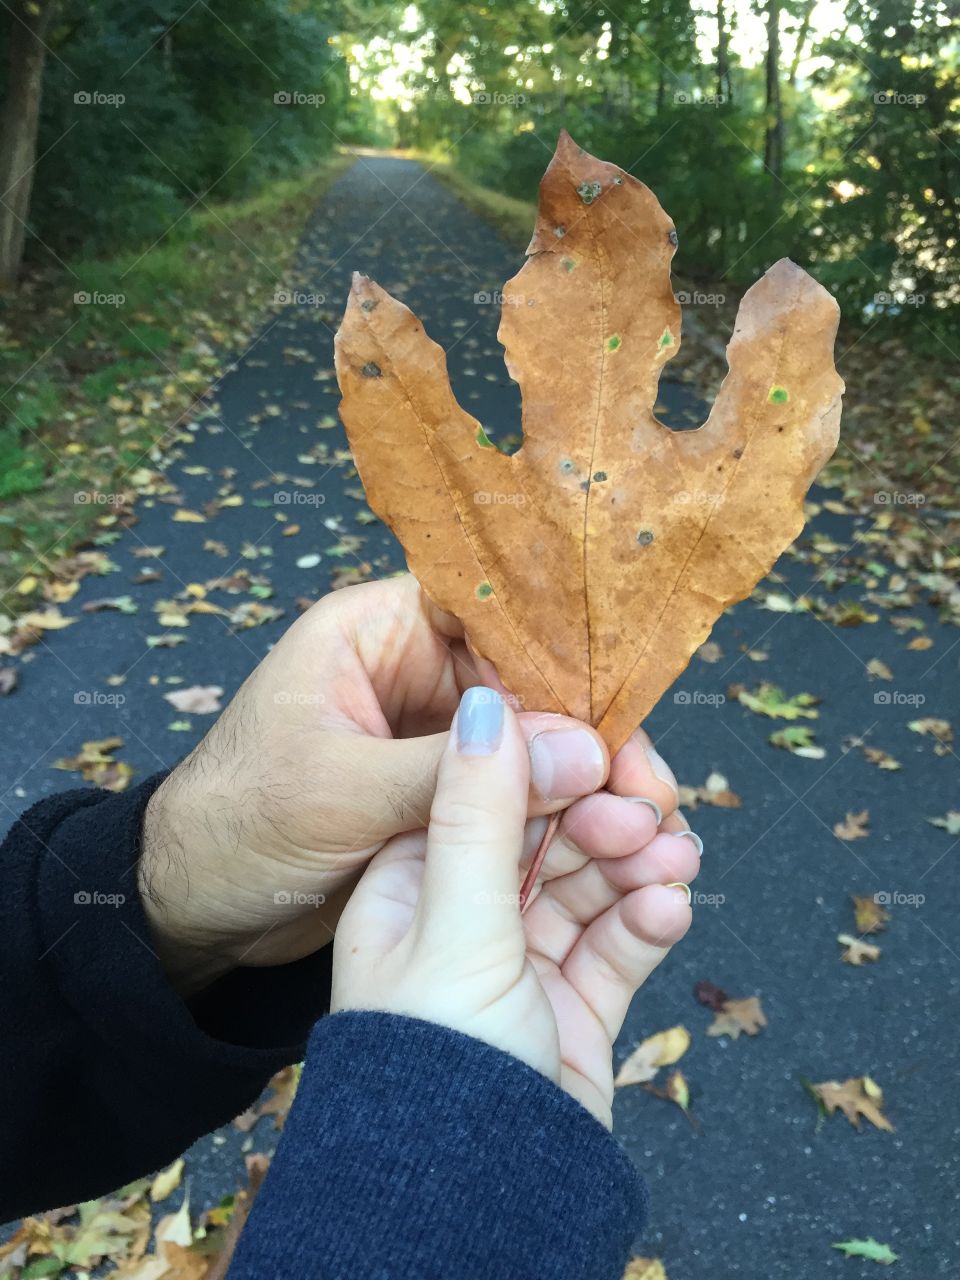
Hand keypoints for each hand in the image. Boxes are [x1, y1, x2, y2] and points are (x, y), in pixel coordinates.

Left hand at [139, 575, 626, 992]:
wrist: (188, 908)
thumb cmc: (236, 825)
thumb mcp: (342, 793)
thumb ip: (456, 776)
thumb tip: (583, 753)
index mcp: (376, 632)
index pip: (491, 616)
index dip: (563, 659)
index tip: (622, 714)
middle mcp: (411, 672)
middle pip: (524, 685)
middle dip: (588, 737)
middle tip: (650, 790)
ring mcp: (428, 735)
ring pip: (527, 745)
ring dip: (583, 784)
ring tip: (647, 828)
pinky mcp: (436, 793)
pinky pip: (510, 794)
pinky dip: (555, 820)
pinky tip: (605, 848)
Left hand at [332, 688, 697, 1127]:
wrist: (474, 1202)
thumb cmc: (434, 1058)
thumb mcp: (453, 920)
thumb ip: (478, 811)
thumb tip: (489, 701)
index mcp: (413, 882)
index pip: (487, 793)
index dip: (548, 763)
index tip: (606, 742)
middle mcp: (463, 913)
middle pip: (548, 834)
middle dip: (602, 817)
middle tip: (647, 811)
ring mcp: (520, 959)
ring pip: (591, 883)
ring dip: (635, 865)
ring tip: (673, 861)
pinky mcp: (571, 1003)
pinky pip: (616, 943)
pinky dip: (645, 921)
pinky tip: (668, 910)